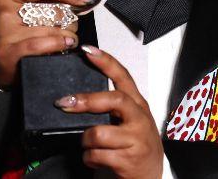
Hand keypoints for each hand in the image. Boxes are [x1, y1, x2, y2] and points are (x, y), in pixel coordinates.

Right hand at [0, 0, 91, 88]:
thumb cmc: (10, 34)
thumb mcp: (18, 9)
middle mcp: (3, 13)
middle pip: (52, 11)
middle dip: (69, 20)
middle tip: (70, 27)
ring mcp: (4, 34)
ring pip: (52, 30)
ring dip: (68, 35)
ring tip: (69, 39)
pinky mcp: (9, 53)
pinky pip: (43, 44)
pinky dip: (59, 44)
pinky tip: (65, 44)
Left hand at [55, 46, 163, 178]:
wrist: (151, 177)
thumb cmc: (137, 146)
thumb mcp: (131, 121)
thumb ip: (114, 107)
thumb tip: (80, 96)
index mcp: (138, 105)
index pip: (123, 77)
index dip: (105, 62)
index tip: (87, 50)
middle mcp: (140, 119)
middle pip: (114, 100)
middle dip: (87, 100)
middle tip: (66, 103)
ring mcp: (136, 140)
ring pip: (98, 133)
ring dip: (85, 140)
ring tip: (88, 145)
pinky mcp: (128, 160)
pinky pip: (96, 155)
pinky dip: (89, 158)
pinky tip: (94, 159)